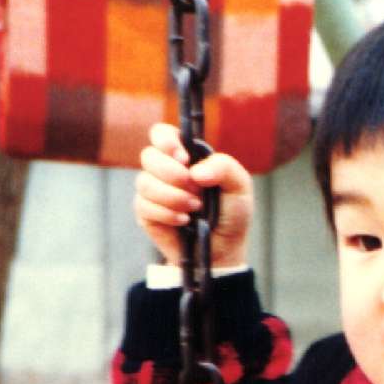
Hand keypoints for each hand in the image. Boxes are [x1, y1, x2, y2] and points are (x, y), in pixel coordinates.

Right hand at [133, 122, 253, 267]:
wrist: (223, 248)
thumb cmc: (231, 213)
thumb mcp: (240, 187)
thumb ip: (225, 167)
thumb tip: (196, 171)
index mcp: (186, 156)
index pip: (161, 134)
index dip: (166, 141)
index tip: (184, 158)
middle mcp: (166, 170)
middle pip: (148, 156)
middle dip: (171, 172)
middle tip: (194, 188)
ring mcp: (154, 191)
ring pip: (144, 182)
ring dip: (172, 196)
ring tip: (195, 208)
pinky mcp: (146, 213)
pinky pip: (144, 206)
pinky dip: (167, 214)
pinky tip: (184, 221)